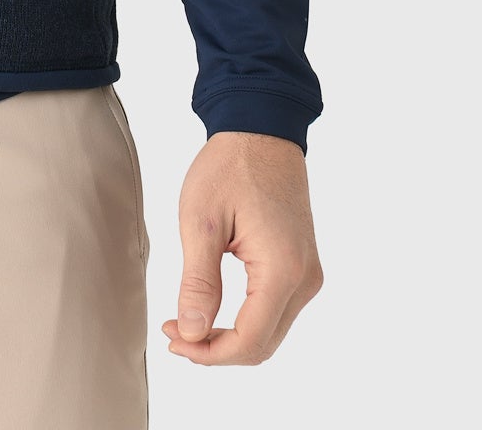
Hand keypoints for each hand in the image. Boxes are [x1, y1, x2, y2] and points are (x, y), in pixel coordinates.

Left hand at [161, 129, 322, 366]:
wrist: (262, 130)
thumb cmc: (229, 167)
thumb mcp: (201, 222)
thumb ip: (198, 282)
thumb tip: (192, 333)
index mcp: (282, 270)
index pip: (249, 340)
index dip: (209, 352)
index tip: (173, 338)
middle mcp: (304, 280)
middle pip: (263, 344)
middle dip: (217, 349)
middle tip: (175, 332)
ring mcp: (307, 274)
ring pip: (271, 331)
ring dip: (230, 337)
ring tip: (188, 321)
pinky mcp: (302, 266)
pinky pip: (276, 310)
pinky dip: (245, 319)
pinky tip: (213, 308)